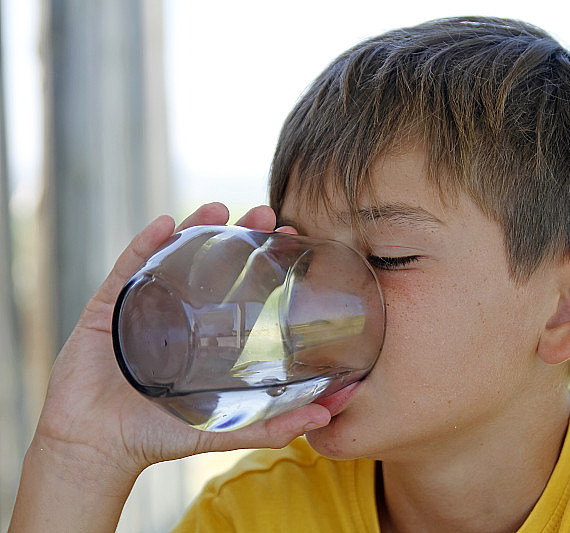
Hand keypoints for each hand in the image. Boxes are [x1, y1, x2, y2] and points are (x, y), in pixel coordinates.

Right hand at [10, 203, 329, 531]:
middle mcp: (177, 313)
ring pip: (170, 255)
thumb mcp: (222, 428)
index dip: (264, 260)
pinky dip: (144, 242)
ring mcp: (143, 306)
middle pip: (210, 262)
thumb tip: (326, 416)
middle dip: (237, 233)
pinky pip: (127, 267)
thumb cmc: (158, 436)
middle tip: (265, 213)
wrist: (98, 447)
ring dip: (193, 225)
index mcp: (205, 333)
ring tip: (219, 207)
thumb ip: (271, 425)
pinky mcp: (108, 308)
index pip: (240, 285)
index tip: (290, 236)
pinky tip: (165, 223)